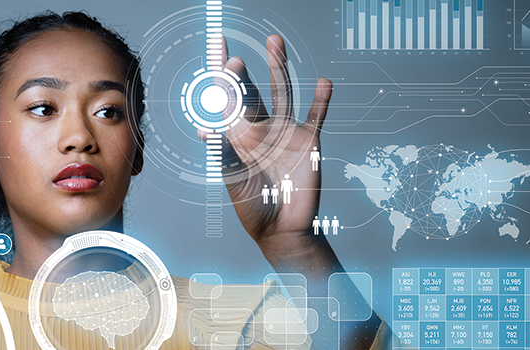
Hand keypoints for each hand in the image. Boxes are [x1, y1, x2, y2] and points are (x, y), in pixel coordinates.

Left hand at [214, 34, 382, 349]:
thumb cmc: (253, 207)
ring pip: (281, 92)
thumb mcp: (233, 179)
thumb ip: (225, 153)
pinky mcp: (308, 142)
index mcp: (236, 136)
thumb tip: (207, 129)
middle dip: (241, 73)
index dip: (219, 79)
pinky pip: (315, 116)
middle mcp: (259, 128)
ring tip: (274, 42)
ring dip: (277, 68)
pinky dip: (320, 101)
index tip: (212, 54)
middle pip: (250, 91)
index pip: (225, 101)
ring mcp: (284, 132)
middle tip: (231, 57)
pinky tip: (322, 82)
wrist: (281, 230)